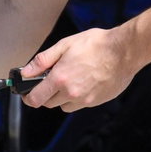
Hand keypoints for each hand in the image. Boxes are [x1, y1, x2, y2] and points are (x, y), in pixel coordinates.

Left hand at [19, 27, 136, 111]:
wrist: (124, 51)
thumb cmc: (97, 45)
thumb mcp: (65, 45)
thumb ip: (43, 60)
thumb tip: (26, 71)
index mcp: (60, 79)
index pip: (36, 99)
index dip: (28, 97)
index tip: (27, 94)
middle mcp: (71, 93)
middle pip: (49, 103)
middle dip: (46, 94)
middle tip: (50, 81)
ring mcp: (85, 100)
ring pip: (65, 106)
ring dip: (62, 97)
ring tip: (70, 80)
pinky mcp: (97, 102)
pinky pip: (81, 104)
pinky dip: (78, 97)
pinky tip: (84, 82)